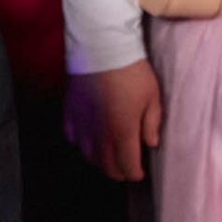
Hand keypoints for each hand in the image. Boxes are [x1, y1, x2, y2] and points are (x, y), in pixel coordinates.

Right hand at [64, 60, 162, 179]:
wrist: (101, 47)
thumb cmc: (133, 71)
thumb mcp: (152, 95)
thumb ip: (152, 123)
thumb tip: (151, 144)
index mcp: (121, 133)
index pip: (127, 167)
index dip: (135, 174)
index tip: (140, 172)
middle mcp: (98, 136)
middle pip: (106, 167)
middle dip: (118, 171)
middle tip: (127, 164)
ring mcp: (80, 126)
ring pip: (88, 156)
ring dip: (100, 159)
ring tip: (110, 152)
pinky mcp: (68, 113)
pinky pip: (72, 138)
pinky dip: (81, 142)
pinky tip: (89, 136)